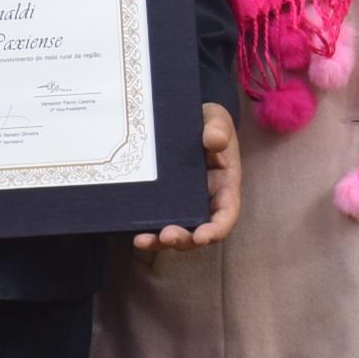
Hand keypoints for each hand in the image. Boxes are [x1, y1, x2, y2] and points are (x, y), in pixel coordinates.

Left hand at [134, 103, 240, 250]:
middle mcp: (205, 201)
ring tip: (142, 241)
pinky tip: (133, 232)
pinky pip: (157, 220)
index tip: (202, 237)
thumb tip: (214, 140)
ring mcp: (184, 204)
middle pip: (198, 231)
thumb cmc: (207, 121)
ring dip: (160, 241)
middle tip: (167, 236)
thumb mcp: (216, 118)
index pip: (225, 215)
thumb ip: (218, 128)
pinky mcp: (164, 201)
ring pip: (176, 231)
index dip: (216, 230)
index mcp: (224, 187)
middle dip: (183, 239)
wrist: (185, 117)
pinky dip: (147, 230)